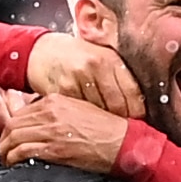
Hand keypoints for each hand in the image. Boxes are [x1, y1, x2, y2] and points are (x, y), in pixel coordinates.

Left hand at [0, 92, 135, 174]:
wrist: (123, 142)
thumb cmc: (107, 129)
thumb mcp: (79, 110)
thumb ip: (57, 112)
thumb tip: (41, 122)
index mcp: (55, 101)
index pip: (21, 111)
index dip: (12, 126)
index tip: (12, 137)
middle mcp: (50, 112)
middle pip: (12, 124)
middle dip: (4, 139)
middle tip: (4, 150)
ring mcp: (52, 130)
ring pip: (13, 137)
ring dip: (5, 151)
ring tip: (7, 159)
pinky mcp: (55, 148)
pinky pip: (23, 151)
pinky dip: (14, 158)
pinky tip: (14, 164)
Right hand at [26, 33, 142, 119]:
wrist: (40, 51)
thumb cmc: (75, 56)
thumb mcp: (100, 56)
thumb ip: (118, 75)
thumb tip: (140, 102)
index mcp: (110, 58)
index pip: (133, 92)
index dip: (139, 111)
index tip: (140, 121)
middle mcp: (95, 66)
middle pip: (118, 105)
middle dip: (123, 121)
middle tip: (125, 130)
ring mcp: (78, 78)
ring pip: (100, 112)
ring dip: (105, 124)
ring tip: (108, 129)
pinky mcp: (62, 90)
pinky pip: (80, 113)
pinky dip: (85, 121)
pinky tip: (87, 124)